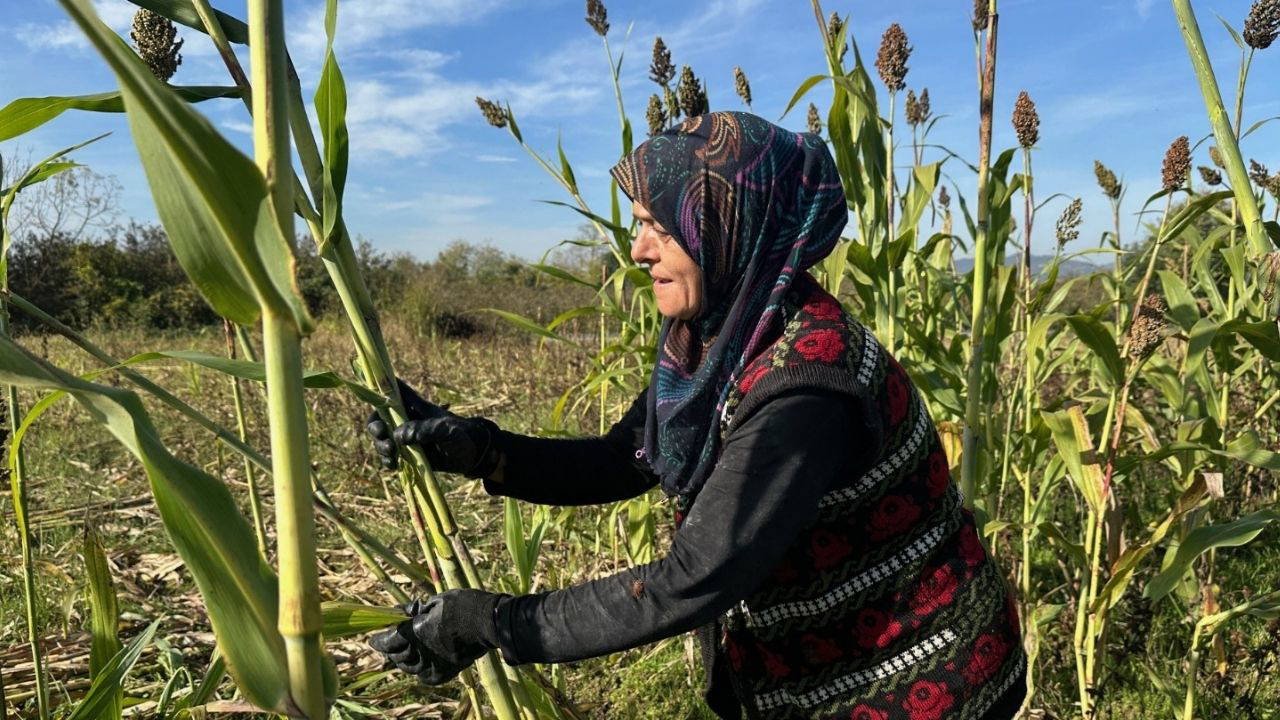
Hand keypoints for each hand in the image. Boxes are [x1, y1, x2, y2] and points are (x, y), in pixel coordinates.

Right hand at [365, 379, 500, 476]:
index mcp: (414, 406)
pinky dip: (387, 460)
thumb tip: (399, 436)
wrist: (472, 456)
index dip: (379, 388)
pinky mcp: (406, 454)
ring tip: (392, 454)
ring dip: (380, 446)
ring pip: (381, 438)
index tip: (371, 394)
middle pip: (378, 417)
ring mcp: (404, 438)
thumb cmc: (461, 436)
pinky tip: (393, 464)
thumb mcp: (446, 430)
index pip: (394, 390)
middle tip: (384, 435)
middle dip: (375, 427)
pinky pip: (388, 456)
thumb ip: (424, 429)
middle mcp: (406, 420)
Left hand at [368, 590, 503, 684]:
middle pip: (396, 656)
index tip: (372, 640)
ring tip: (405, 652)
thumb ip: (416, 610)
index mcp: (414, 633)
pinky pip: (424, 675)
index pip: (387, 642)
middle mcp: (420, 653)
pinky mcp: (444, 673)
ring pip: (409, 667)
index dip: (378, 641)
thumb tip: (402, 612)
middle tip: (390, 643)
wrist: (489, 623)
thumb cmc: (462, 606)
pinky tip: (421, 662)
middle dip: (391, 649)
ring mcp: (432, 665)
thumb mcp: (436, 601)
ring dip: (404, 659)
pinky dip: (420, 669)